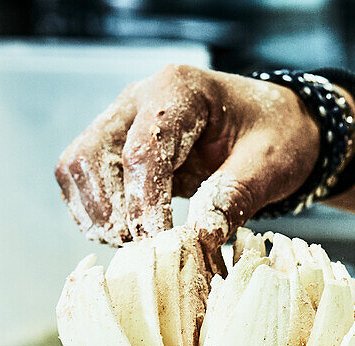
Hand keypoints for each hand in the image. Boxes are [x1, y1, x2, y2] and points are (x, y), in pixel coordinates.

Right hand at [55, 65, 319, 269]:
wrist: (277, 128)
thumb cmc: (277, 138)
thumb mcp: (269, 165)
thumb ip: (234, 196)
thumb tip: (200, 239)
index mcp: (179, 88)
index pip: (143, 150)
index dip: (145, 202)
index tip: (159, 242)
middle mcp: (139, 98)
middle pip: (91, 154)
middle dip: (111, 209)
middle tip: (142, 249)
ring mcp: (122, 122)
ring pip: (76, 167)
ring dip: (96, 213)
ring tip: (134, 245)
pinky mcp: (116, 148)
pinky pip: (83, 180)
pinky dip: (95, 212)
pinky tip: (127, 235)